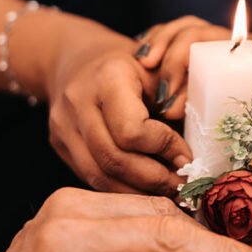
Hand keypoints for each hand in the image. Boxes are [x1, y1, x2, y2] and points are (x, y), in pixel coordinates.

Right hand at [47, 35, 190, 194]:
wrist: (79, 60)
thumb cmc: (132, 67)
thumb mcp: (160, 73)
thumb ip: (177, 106)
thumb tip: (191, 159)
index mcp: (107, 78)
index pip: (132, 131)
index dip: (164, 148)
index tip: (187, 157)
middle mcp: (78, 102)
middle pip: (114, 159)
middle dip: (153, 178)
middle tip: (182, 185)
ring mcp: (63, 126)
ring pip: (100, 175)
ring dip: (138, 191)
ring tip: (166, 191)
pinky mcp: (60, 145)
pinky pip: (91, 177)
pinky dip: (121, 189)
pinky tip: (144, 189)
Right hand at [136, 17, 251, 149]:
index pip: (213, 39)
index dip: (184, 60)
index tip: (172, 98)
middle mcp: (239, 41)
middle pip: (191, 31)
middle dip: (168, 63)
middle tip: (160, 104)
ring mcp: (226, 47)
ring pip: (182, 34)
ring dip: (159, 55)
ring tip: (145, 85)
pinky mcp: (217, 61)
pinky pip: (182, 48)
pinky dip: (161, 57)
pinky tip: (144, 76)